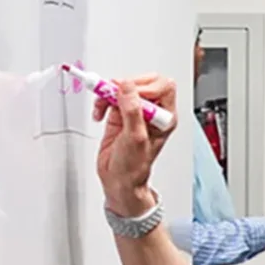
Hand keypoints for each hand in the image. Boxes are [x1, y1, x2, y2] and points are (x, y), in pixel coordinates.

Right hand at [94, 75, 176, 216]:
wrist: (118, 181)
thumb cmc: (134, 167)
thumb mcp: (135, 138)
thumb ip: (132, 110)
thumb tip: (127, 87)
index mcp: (164, 116)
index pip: (163, 86)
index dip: (146, 86)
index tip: (129, 95)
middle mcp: (151, 112)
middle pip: (143, 83)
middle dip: (125, 87)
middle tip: (112, 94)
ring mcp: (134, 112)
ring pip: (124, 88)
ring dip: (109, 93)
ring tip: (102, 106)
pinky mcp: (119, 115)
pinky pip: (110, 97)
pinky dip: (102, 100)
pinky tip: (99, 112)